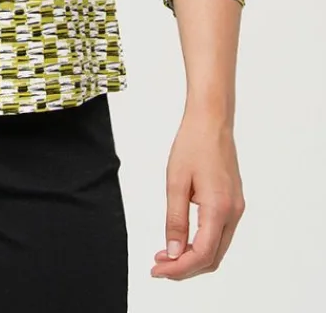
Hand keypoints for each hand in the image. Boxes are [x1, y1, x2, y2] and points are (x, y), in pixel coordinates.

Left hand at [151, 110, 244, 279]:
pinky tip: (183, 240)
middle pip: (212, 258)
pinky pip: (219, 235)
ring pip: (217, 249)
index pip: (202, 254)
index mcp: (219, 208)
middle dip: (185, 268)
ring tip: (166, 255)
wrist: (211, 122)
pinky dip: (202, 244)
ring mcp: (236, 209)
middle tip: (159, 266)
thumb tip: (172, 251)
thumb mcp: (175, 182)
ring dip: (193, 257)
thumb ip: (175, 219)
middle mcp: (233, 213)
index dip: (179, 268)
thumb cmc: (192, 145)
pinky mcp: (233, 204)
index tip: (157, 270)